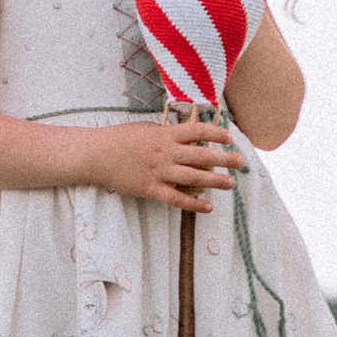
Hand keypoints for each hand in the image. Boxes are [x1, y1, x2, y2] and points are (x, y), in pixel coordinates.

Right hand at [93, 115, 243, 210]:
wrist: (96, 155)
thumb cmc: (119, 139)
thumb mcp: (145, 128)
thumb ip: (166, 133)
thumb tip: (186, 135)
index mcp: (164, 135)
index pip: (196, 131)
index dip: (215, 133)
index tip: (229, 137)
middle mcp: (165, 153)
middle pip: (201, 155)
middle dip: (224, 159)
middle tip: (241, 162)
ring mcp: (158, 172)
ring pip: (193, 177)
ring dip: (215, 181)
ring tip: (231, 183)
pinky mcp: (150, 189)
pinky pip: (176, 199)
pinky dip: (193, 204)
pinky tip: (208, 207)